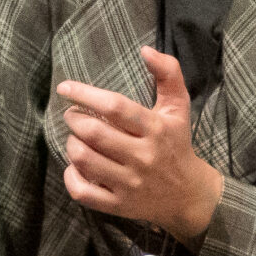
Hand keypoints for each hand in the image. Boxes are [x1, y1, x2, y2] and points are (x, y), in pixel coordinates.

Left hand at [59, 49, 224, 244]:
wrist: (189, 194)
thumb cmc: (177, 143)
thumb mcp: (178, 107)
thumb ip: (168, 73)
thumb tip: (145, 49)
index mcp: (156, 129)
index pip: (115, 107)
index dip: (85, 94)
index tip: (65, 87)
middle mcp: (143, 157)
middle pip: (93, 133)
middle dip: (73, 119)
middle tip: (73, 115)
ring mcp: (130, 183)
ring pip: (84, 160)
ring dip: (71, 144)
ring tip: (76, 137)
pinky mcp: (119, 205)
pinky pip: (82, 191)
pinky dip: (70, 176)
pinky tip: (75, 166)